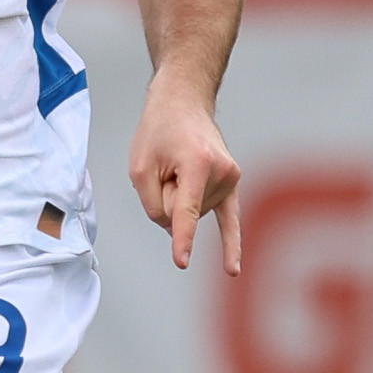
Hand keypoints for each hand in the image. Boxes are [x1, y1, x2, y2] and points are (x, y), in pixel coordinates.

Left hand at [128, 76, 242, 271]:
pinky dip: (231, 245)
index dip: (182, 238)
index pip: (186, 210)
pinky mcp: (233, 183)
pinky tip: (232, 270)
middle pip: (181, 210)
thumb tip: (176, 231)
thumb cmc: (158, 131)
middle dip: (166, 193)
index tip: (181, 261)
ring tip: (179, 163)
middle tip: (168, 161)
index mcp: (198, 163)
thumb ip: (154, 206)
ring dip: (178, 194)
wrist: (184, 102)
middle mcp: (222, 172)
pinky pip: (231, 221)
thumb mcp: (140, 168)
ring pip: (193, 211)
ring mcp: (231, 178)